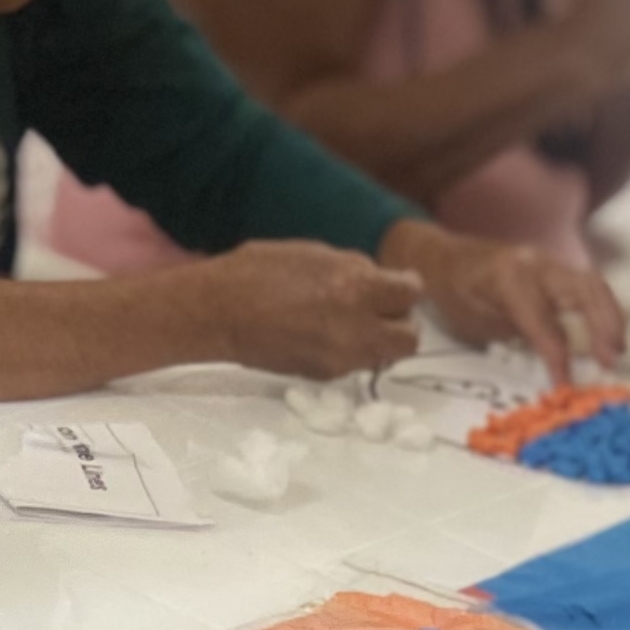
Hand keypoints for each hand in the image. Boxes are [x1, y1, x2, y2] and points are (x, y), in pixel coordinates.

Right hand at [202, 233, 422, 379]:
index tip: (397, 285)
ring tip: (352, 324)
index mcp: (355, 287)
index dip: (406, 287)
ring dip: (379, 340)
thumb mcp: (314, 254)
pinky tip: (325, 335)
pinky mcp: (325, 375)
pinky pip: (355, 364)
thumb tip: (380, 279)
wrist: (219, 312)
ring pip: (385, 356)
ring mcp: (341, 356)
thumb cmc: (259, 271)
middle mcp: (356, 327)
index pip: (411, 293)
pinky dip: (351, 351)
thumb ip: (353, 268)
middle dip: (401, 323)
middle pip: (410, 338)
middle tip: (382, 311)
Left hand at [382, 216, 629, 375]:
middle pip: (585, 289)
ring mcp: (548, 262)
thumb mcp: (474, 321)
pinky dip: (604, 311)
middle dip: (603, 325)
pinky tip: (609, 337)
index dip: (558, 354)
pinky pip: (588, 287)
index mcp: (509, 278)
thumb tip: (552, 369)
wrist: (443, 258)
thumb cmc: (454, 293)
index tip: (566, 385)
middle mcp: (535, 264)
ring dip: (611, 318)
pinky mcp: (555, 269)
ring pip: (593, 284)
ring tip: (616, 352)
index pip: (544, 319)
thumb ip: (515, 338)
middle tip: (610, 362)